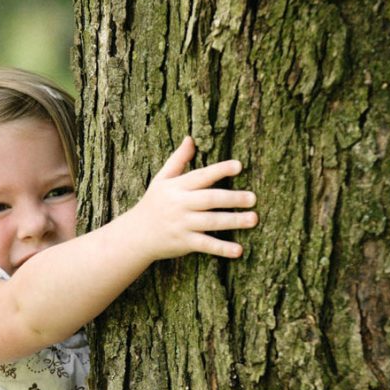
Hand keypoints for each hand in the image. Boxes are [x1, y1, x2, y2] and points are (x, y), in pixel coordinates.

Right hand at [126, 136, 257, 260]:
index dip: (219, 170)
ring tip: (253, 219)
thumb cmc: (154, 203)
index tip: (239, 166)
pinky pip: (206, 245)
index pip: (200, 176)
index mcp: (176, 187)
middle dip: (232, 198)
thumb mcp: (161, 179)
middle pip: (209, 199)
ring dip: (233, 221)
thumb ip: (178, 160)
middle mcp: (179, 205)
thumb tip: (190, 139)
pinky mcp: (184, 243)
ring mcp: (182, 225)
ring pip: (211, 222)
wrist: (136, 234)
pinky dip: (222, 248)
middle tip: (253, 198)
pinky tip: (239, 250)